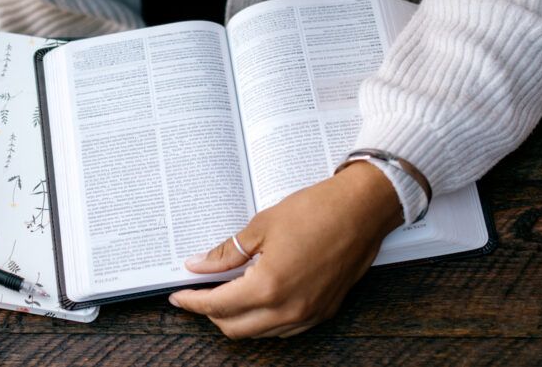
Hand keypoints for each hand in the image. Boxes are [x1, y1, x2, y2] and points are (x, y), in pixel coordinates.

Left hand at [169, 161, 403, 338]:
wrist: (363, 209)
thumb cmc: (317, 210)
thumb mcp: (262, 226)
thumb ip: (227, 252)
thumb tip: (198, 265)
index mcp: (269, 287)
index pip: (217, 306)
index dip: (192, 302)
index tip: (178, 297)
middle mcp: (289, 309)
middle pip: (235, 328)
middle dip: (211, 314)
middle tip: (200, 293)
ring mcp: (308, 314)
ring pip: (260, 332)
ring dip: (238, 318)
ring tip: (228, 292)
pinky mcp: (324, 311)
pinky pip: (284, 329)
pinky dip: (264, 319)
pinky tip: (258, 297)